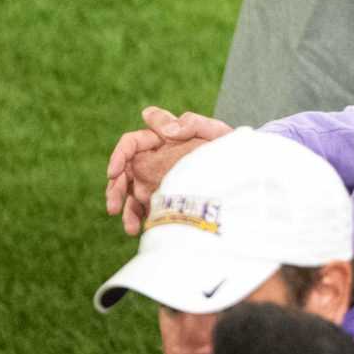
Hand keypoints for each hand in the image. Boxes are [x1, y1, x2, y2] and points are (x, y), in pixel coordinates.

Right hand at [106, 105, 231, 234]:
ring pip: (132, 194)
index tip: (114, 173)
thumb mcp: (214, 132)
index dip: (118, 156)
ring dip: (126, 210)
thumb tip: (164, 126)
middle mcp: (154, 159)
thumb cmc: (228, 147)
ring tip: (130, 228)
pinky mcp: (163, 197)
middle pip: (125, 172)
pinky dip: (140, 218)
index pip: (131, 143)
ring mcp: (157, 179)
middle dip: (115, 190)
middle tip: (113, 208)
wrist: (240, 172)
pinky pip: (145, 208)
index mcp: (161, 139)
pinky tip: (142, 230)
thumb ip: (191, 123)